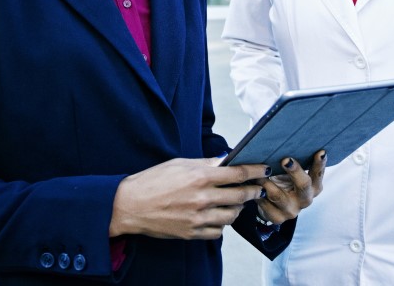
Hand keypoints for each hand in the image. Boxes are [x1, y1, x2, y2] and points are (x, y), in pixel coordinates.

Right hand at [110, 157, 269, 239]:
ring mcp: (198, 218)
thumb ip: (206, 163)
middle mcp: (202, 198)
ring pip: (232, 216)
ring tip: (236, 202)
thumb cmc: (153, 181)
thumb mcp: (179, 163)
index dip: (255, 172)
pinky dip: (222, 224)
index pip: (238, 174)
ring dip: (238, 209)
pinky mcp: (192, 233)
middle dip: (253, 191)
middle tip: (258, 188)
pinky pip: (218, 231)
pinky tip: (219, 216)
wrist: (129, 205)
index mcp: (200, 177)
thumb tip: (226, 160)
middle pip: (240, 196)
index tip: (264, 170)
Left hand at [255, 150, 326, 223]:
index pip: (318, 174)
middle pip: (304, 185)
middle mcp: (305, 199)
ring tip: (258, 171)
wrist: (272, 203)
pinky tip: (251, 183)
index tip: (320, 152)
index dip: (319, 164)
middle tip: (285, 159)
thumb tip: (286, 137)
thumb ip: (293, 160)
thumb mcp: (291, 171)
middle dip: (295, 171)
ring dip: (266, 181)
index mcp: (313, 187)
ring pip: (277, 195)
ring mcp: (291, 210)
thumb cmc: (283, 179)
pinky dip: (256, 191)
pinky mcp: (276, 218)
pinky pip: (263, 203)